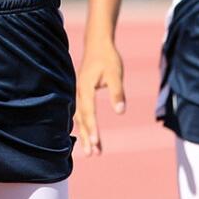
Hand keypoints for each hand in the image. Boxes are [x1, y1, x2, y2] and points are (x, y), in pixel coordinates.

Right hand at [75, 40, 125, 156]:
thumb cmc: (108, 58)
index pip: (88, 112)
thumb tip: (120, 111)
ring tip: (92, 152)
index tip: (96, 142)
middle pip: (81, 119)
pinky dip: (83, 126)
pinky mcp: (81, 93)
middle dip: (86, 137)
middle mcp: (78, 92)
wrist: (98, 44)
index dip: (92, 128)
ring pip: (79, 118)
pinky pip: (79, 114)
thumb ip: (117, 93)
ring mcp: (78, 93)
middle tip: (93, 154)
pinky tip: (86, 136)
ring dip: (85, 134)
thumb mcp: (116, 74)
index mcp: (86, 88)